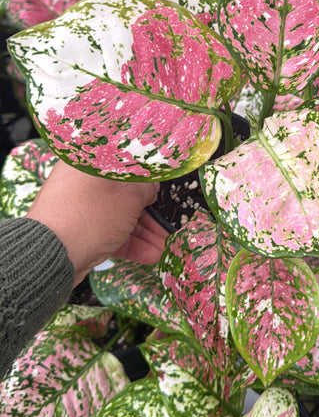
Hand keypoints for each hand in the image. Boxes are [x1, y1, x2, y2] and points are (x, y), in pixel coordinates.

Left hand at [27, 159, 166, 283]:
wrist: (51, 255)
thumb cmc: (89, 215)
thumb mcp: (129, 197)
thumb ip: (145, 188)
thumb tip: (150, 188)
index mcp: (90, 161)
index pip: (125, 162)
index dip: (148, 177)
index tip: (164, 189)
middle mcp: (81, 180)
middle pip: (124, 193)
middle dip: (150, 212)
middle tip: (168, 225)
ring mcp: (78, 207)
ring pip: (117, 215)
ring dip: (143, 231)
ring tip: (163, 246)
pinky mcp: (77, 230)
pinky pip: (107, 232)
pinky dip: (128, 242)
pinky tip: (149, 255)